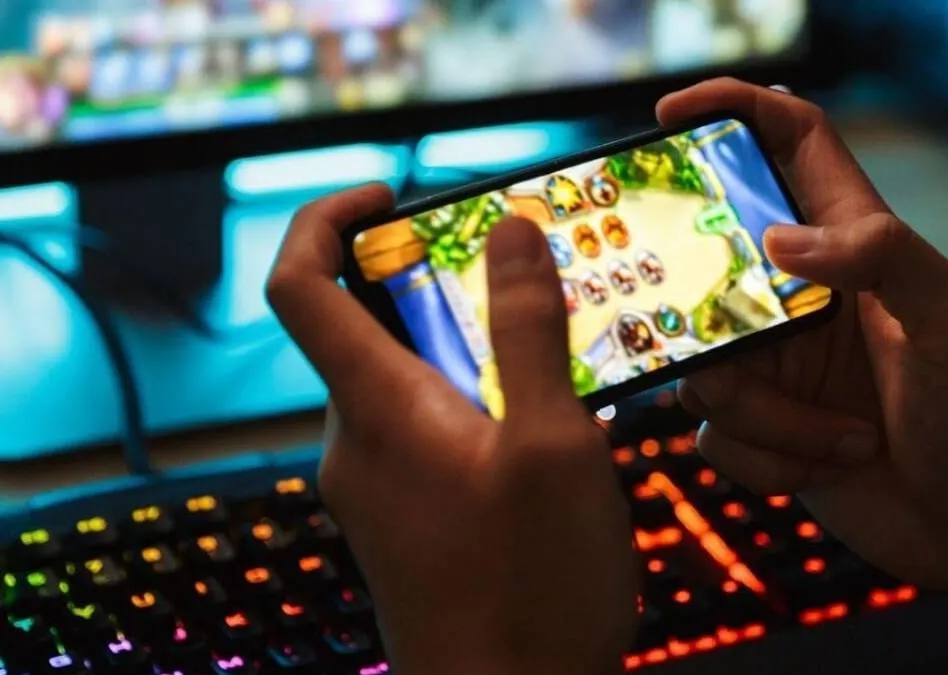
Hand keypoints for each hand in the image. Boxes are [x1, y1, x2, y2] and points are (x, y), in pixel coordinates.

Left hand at [267, 185, 635, 674]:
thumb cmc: (531, 591)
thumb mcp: (555, 445)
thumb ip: (529, 332)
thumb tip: (511, 234)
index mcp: (376, 409)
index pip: (298, 284)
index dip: (326, 218)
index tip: (388, 195)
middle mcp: (357, 444)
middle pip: (361, 326)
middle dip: (434, 285)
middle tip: (517, 279)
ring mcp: (376, 488)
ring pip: (403, 382)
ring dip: (467, 350)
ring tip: (553, 359)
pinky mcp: (405, 521)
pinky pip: (423, 432)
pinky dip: (471, 404)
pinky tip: (542, 433)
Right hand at [659, 79, 947, 588]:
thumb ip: (885, 254)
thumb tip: (778, 239)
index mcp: (852, 243)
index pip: (789, 143)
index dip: (731, 110)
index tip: (670, 114)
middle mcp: (799, 294)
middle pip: (708, 265)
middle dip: (708, 315)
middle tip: (742, 350)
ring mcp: (773, 361)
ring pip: (703, 367)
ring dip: (769, 419)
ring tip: (846, 441)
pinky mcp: (758, 426)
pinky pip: (713, 434)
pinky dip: (769, 460)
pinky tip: (831, 468)